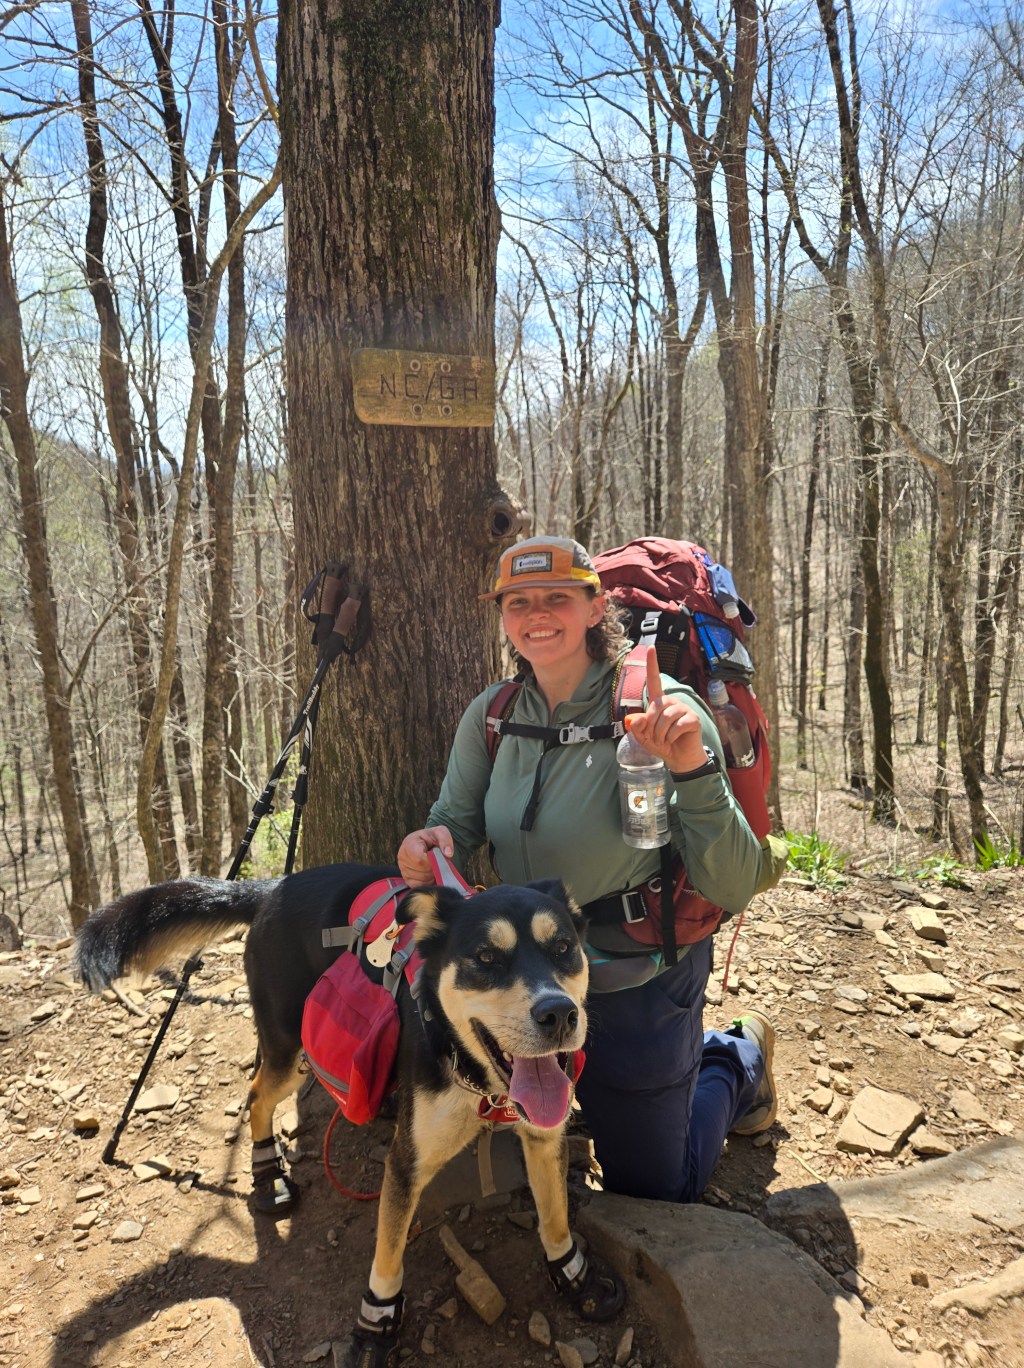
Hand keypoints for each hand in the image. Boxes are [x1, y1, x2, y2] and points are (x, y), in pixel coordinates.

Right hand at [397, 825, 454, 886]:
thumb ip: (445, 840)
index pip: (419, 859)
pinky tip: (430, 874)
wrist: (426, 842)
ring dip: (431, 875)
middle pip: (421, 871)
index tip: (438, 857)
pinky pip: (417, 886)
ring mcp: (402, 869)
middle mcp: (402, 856)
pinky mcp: (406, 878)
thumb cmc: (432, 838)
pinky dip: (427, 882)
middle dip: (433, 868)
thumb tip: (448, 853)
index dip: (432, 862)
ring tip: (433, 866)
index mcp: (409, 843)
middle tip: (437, 861)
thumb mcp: (440, 832)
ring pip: (421, 879)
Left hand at [624, 648, 707, 775]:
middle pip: (655, 708)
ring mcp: (683, 709)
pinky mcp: (692, 719)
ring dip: (660, 734)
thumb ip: (637, 728)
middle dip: (651, 728)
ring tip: (664, 740)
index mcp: (659, 702)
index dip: (652, 664)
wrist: (678, 758)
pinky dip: (671, 736)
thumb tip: (636, 719)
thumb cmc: (661, 744)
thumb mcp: (643, 737)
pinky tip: (674, 739)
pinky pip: (676, 725)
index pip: (654, 680)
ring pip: (665, 717)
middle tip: (656, 738)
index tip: (650, 647)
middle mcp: (671, 702)